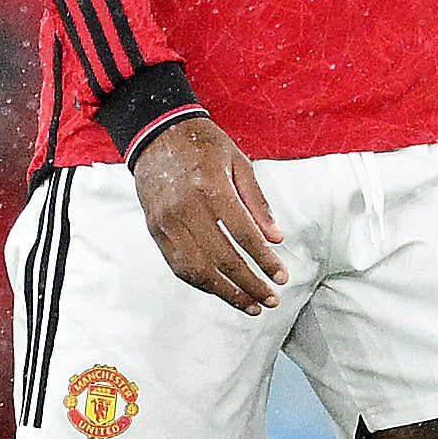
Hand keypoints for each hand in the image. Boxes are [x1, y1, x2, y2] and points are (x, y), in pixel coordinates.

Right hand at [132, 117, 283, 312]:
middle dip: (250, 284)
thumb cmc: (203, 145)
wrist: (156, 132)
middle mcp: (186, 209)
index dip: (265, 260)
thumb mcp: (238, 162)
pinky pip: (179, 265)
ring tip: (251, 306)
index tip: (282, 277)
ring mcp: (167, 222)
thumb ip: (257, 202)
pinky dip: (202, 283)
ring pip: (197, 270)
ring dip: (226, 293)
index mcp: (211, 188)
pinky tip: (222, 291)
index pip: (244, 235)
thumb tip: (276, 238)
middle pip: (222, 259)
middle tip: (271, 300)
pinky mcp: (155, 229)